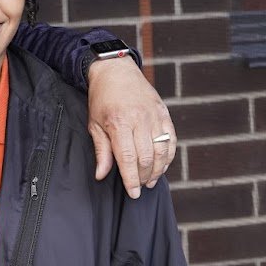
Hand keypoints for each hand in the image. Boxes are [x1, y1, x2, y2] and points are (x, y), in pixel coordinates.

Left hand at [87, 57, 175, 198]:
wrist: (116, 72)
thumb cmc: (101, 99)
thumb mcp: (94, 124)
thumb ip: (101, 151)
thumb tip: (101, 175)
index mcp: (119, 123)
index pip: (129, 159)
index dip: (132, 179)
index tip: (133, 193)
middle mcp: (140, 120)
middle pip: (147, 158)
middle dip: (143, 177)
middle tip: (139, 188)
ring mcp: (154, 116)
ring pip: (162, 151)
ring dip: (158, 170)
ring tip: (150, 181)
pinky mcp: (164, 114)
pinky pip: (171, 140)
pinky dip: (169, 156)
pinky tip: (162, 166)